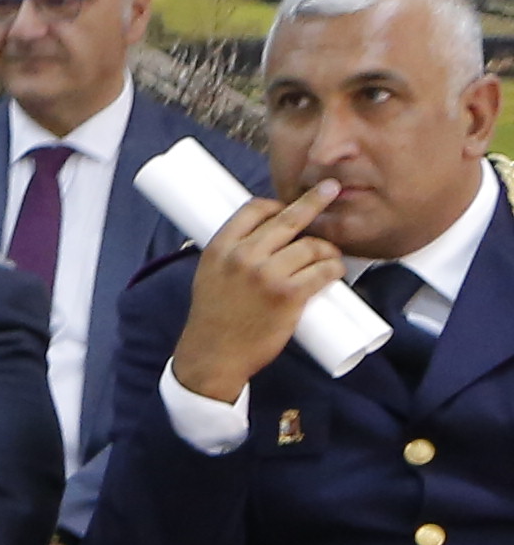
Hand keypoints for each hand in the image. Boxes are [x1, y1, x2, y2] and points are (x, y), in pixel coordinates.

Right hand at [173, 180, 347, 405]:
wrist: (214, 356)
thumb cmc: (214, 317)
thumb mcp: (209, 275)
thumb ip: (232, 254)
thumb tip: (265, 237)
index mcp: (220, 248)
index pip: (253, 210)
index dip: (276, 205)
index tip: (288, 208)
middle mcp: (243, 257)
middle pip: (288, 219)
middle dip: (315, 201)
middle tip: (331, 189)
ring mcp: (267, 276)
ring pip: (311, 246)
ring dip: (326, 250)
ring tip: (328, 259)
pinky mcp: (289, 295)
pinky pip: (323, 271)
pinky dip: (334, 269)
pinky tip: (334, 271)